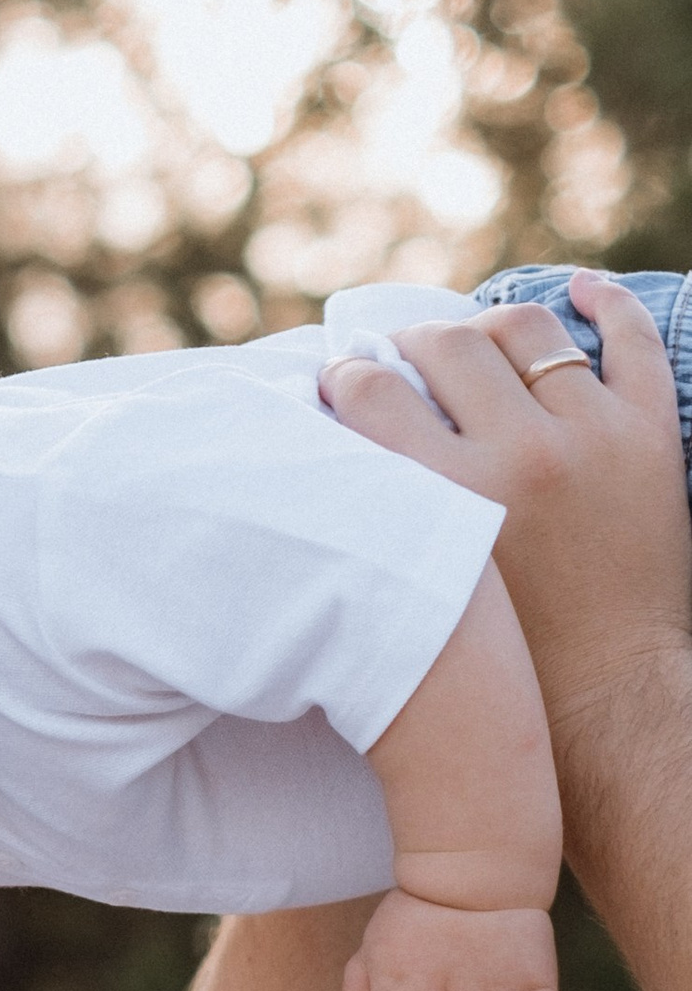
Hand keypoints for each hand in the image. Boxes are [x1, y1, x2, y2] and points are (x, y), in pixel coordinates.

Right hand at [324, 274, 689, 749]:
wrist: (604, 698)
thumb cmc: (497, 655)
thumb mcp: (418, 577)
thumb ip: (385, 502)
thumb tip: (339, 426)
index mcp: (450, 496)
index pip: (371, 392)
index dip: (346, 375)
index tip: (341, 380)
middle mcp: (524, 454)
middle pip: (446, 346)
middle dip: (411, 345)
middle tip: (402, 360)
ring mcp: (594, 437)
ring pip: (526, 328)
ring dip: (487, 325)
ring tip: (474, 344)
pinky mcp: (650, 436)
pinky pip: (632, 342)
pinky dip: (606, 304)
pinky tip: (582, 291)